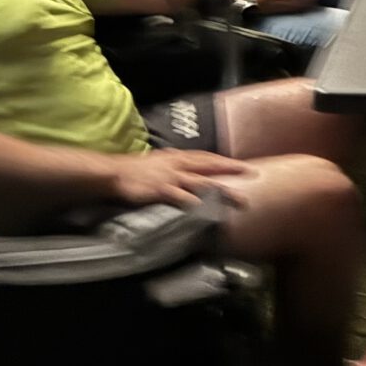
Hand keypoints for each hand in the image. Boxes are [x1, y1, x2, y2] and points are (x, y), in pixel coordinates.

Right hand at [109, 149, 253, 208]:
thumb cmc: (135, 171)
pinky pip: (180, 196)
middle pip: (209, 166)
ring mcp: (170, 177)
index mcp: (177, 157)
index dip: (224, 160)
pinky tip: (204, 208)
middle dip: (231, 169)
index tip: (241, 164)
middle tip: (252, 172)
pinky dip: (193, 202)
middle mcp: (177, 164)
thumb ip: (175, 166)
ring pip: (202, 183)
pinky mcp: (161, 190)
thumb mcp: (159, 162)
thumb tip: (188, 173)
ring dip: (222, 191)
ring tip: (239, 199)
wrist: (113, 173)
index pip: (206, 157)